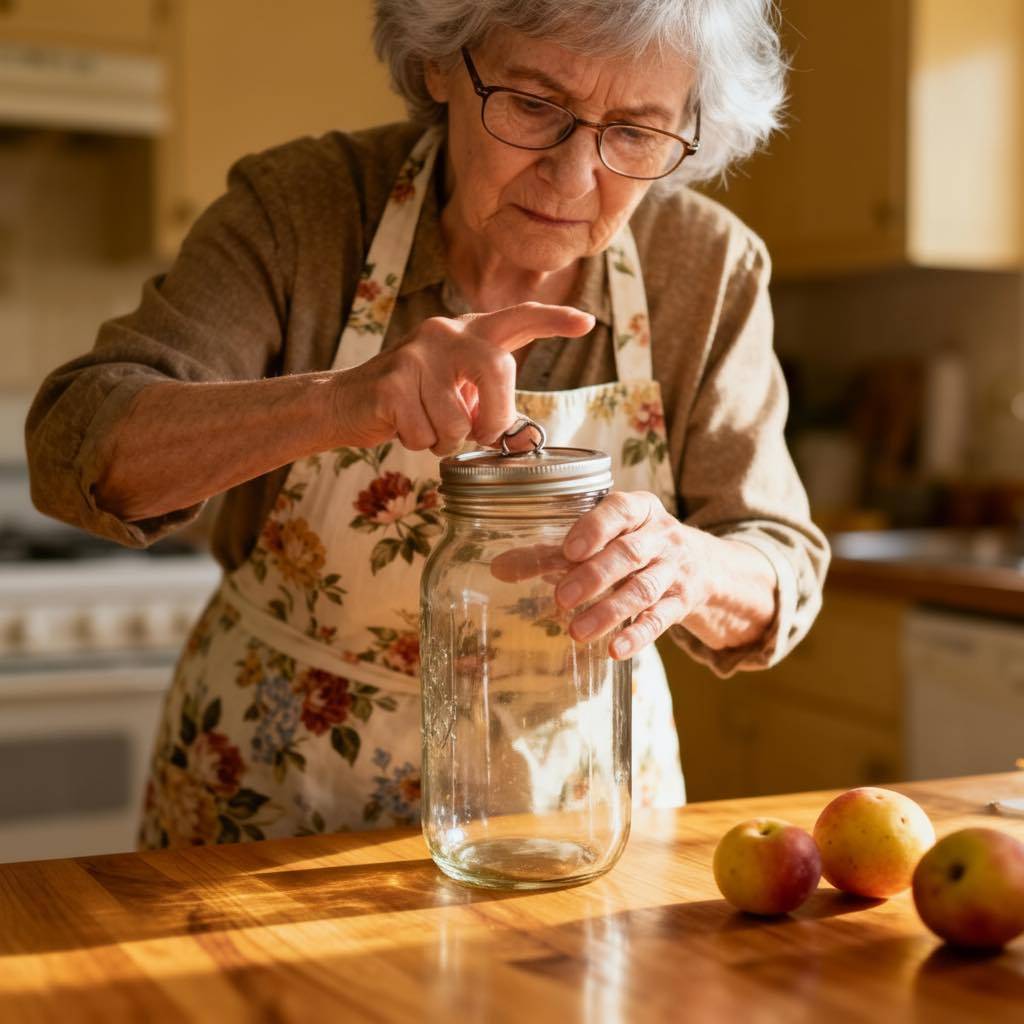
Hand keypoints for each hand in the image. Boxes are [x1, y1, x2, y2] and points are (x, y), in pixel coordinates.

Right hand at [335, 303, 593, 454]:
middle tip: (476, 434)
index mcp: (467, 334)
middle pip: (499, 371)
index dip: (553, 320)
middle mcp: (444, 332)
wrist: (342, 403)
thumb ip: (489, 409)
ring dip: (445, 440)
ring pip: (459, 419)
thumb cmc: (409, 404)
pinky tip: (401, 426)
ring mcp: (417, 353)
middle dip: (494, 417)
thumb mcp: (455, 400)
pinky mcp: (393, 380)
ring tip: (424, 425)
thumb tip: (525, 442)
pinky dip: (418, 444)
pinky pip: (426, 433)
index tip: (586, 322)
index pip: (517, 320)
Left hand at [553, 491, 713, 659]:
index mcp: (639, 509)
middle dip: (594, 576)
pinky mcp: (682, 602)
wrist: (703, 565)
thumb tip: (501, 568)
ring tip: (577, 632)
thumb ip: (551, 553)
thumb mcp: (604, 538)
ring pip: (643, 589)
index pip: (619, 511)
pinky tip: (616, 650)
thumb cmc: (636, 545)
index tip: (569, 550)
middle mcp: (661, 535)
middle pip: (629, 554)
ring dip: (609, 611)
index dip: (595, 529)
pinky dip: (638, 635)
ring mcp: (674, 569)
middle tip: (561, 598)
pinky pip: (661, 619)